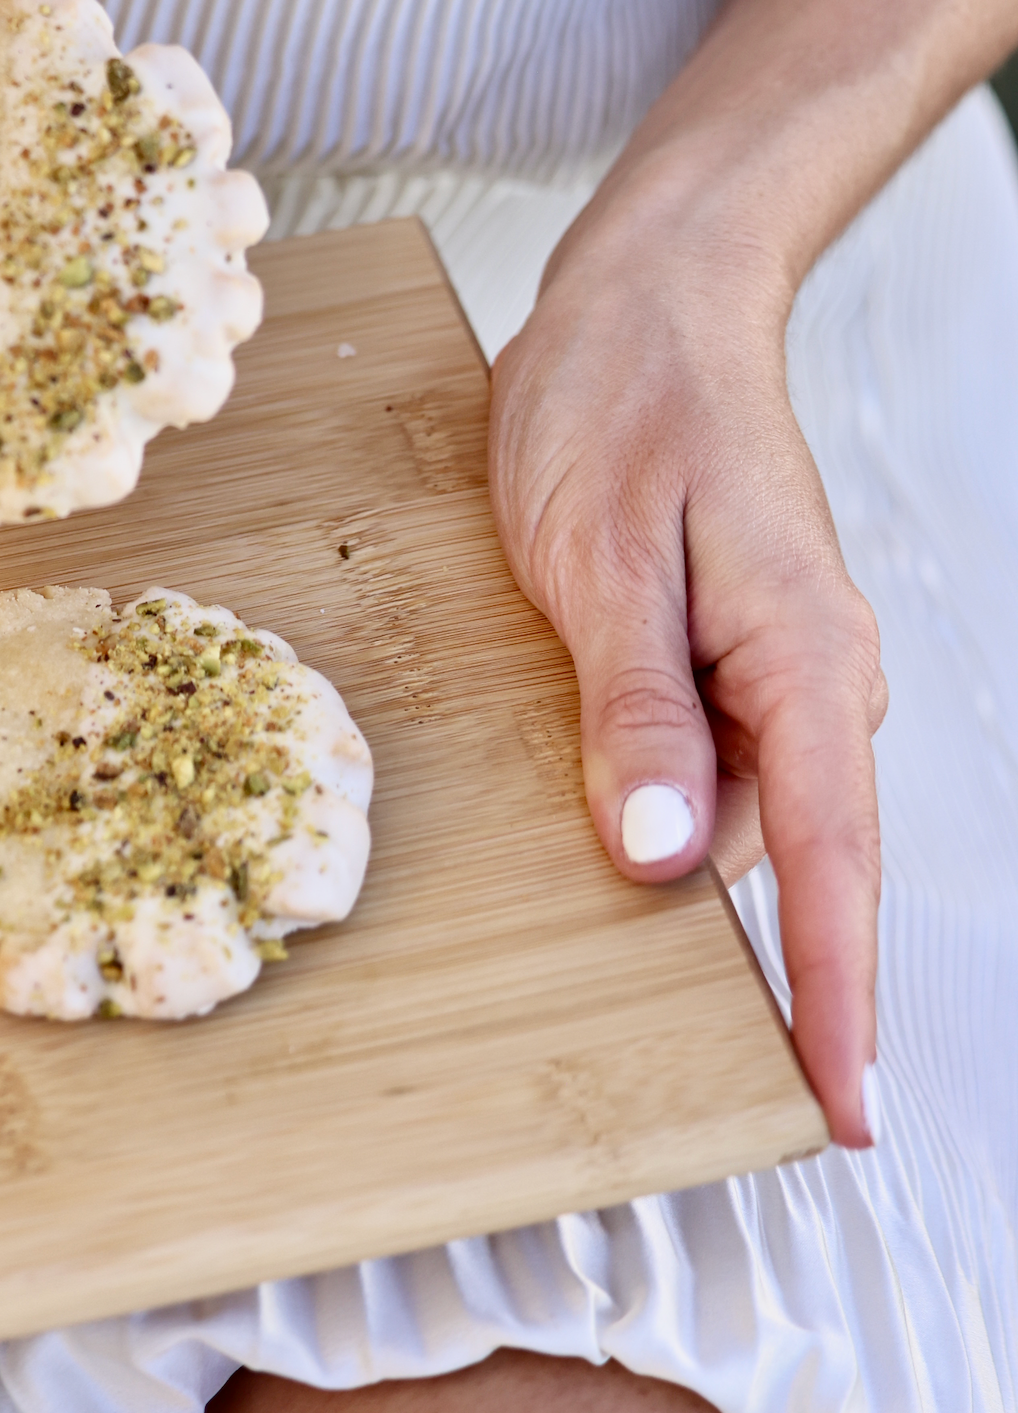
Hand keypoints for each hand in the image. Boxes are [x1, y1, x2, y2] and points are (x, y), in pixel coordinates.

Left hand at [487, 217, 885, 1150]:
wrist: (647, 301)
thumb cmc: (622, 400)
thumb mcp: (600, 554)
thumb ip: (635, 707)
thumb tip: (664, 853)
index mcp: (805, 662)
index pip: (833, 864)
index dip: (831, 1000)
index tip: (838, 1112)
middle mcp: (816, 679)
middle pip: (782, 860)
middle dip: (728, 948)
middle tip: (632, 1026)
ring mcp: (781, 670)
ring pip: (734, 815)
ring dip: (663, 846)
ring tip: (575, 835)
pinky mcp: (732, 657)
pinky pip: (704, 763)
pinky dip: (651, 789)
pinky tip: (589, 781)